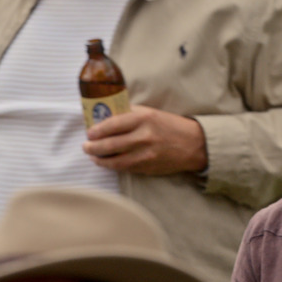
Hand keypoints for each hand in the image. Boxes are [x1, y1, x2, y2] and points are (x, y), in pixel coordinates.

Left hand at [83, 105, 207, 174]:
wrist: (195, 144)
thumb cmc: (170, 126)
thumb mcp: (151, 113)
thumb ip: (129, 114)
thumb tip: (104, 118)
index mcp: (143, 118)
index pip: (112, 124)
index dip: (96, 130)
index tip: (89, 132)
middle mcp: (144, 137)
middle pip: (109, 145)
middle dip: (92, 147)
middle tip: (86, 146)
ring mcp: (146, 155)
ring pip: (115, 161)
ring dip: (100, 160)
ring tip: (93, 156)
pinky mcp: (148, 167)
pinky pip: (125, 168)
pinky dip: (114, 166)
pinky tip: (108, 162)